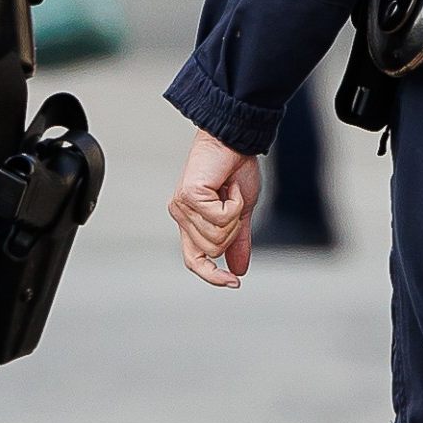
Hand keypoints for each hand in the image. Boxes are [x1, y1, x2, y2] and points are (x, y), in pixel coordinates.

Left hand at [168, 130, 261, 287]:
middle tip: (234, 202)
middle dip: (233, 229)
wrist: (236, 140)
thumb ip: (237, 241)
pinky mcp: (188, 197)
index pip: (194, 260)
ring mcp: (182, 207)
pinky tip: (227, 185)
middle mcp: (181, 216)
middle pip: (213, 249)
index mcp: (190, 221)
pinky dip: (233, 203)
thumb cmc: (236, 169)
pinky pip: (220, 218)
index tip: (234, 282)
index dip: (211, 276)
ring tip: (229, 191)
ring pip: (217, 236)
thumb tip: (239, 269)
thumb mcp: (241, 212)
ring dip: (234, 214)